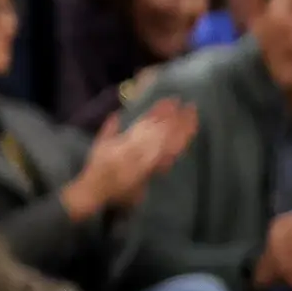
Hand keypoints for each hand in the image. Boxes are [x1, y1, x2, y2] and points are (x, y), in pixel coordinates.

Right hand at [66, 99, 192, 215]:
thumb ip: (109, 129)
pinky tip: (187, 138)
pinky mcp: (155, 169)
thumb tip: (117, 114)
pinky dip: (180, 145)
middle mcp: (141, 150)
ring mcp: (150, 160)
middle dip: (178, 118)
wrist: (100, 190)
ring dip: (183, 129)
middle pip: (164, 131)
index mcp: (128, 141)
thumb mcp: (99, 145)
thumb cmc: (98, 168)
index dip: (161, 110)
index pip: (148, 122)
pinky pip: (170, 156)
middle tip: (190, 106)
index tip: (171, 100)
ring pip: (171, 142)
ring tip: (193, 118)